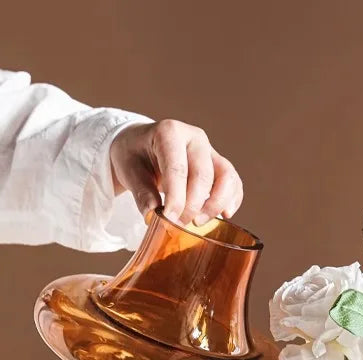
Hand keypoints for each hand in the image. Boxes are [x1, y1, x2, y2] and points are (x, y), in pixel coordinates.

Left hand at [110, 120, 242, 225]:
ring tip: (198, 222)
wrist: (141, 146)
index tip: (169, 220)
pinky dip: (232, 200)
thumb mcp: (128, 170)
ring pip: (226, 177)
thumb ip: (141, 192)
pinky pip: (234, 183)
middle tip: (178, 225)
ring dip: (216, 204)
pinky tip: (223, 216)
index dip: (176, 198)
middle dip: (192, 205)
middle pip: (203, 175)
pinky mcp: (219, 165)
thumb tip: (152, 216)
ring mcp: (210, 151)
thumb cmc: (134, 155)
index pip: (177, 168)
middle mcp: (195, 138)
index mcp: (170, 132)